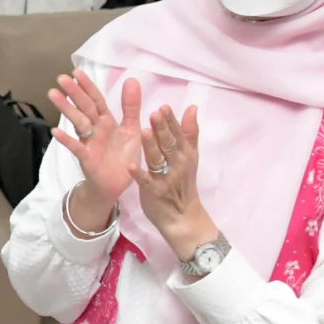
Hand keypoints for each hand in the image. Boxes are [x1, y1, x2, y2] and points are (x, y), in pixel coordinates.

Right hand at [47, 72, 142, 229]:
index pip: (96, 100)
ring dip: (66, 109)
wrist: (117, 185)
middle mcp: (95, 129)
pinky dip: (67, 140)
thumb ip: (131, 106)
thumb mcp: (132, 129)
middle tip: (61, 78)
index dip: (88, 86)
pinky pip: (76, 147)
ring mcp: (89, 142)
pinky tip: (56, 131)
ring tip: (53, 95)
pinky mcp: (87, 158)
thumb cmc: (122, 156)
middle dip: (74, 92)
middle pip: (84, 107)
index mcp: (106, 121)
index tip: (77, 72)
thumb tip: (132, 79)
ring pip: (78, 122)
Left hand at [136, 103, 213, 258]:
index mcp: (185, 154)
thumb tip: (192, 108)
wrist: (182, 216)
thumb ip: (189, 133)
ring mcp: (165, 178)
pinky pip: (146, 182)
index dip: (171, 121)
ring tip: (144, 131)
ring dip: (151, 146)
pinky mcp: (154, 192)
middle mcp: (177, 164)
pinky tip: (131, 165)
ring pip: (158, 160)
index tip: (163, 107)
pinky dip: (139, 174)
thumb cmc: (182, 182)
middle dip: (162, 129)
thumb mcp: (189, 157)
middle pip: (168, 144)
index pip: (178, 135)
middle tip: (155, 113)